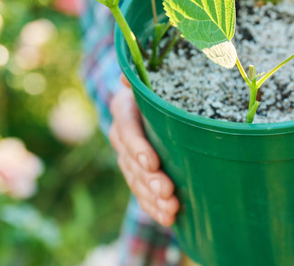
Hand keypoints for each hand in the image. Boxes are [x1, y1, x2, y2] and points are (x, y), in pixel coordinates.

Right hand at [108, 78, 178, 226]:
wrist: (157, 103)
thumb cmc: (163, 86)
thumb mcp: (159, 77)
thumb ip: (149, 77)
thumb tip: (128, 75)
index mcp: (125, 108)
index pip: (126, 127)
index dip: (137, 146)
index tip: (152, 162)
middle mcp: (122, 134)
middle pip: (130, 160)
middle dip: (148, 179)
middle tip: (167, 190)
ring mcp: (128, 157)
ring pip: (135, 181)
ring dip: (152, 198)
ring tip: (172, 209)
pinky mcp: (137, 174)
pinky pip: (141, 194)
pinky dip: (154, 208)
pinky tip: (168, 218)